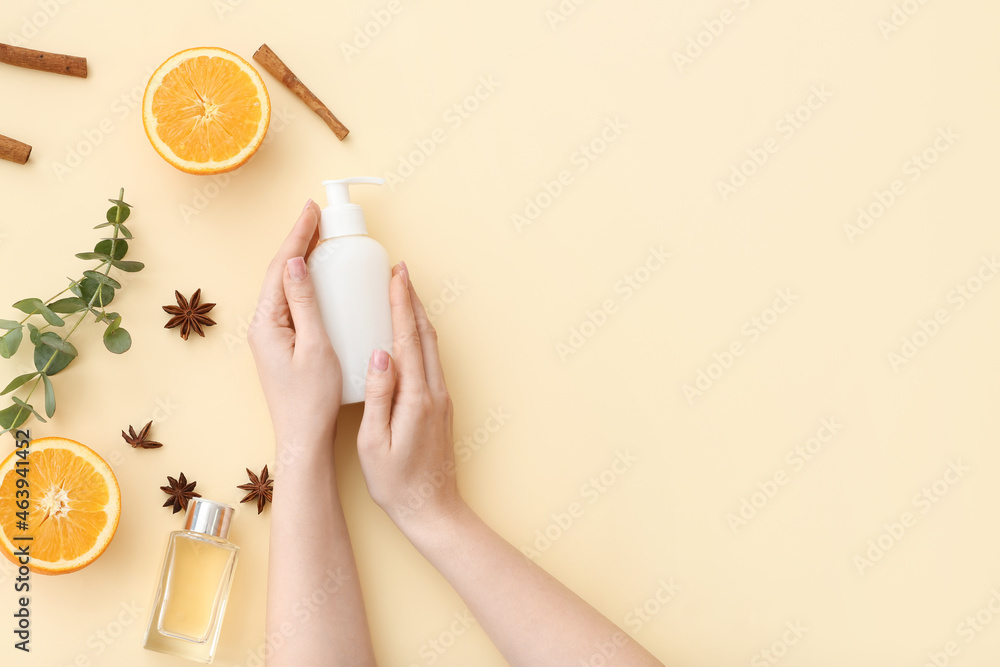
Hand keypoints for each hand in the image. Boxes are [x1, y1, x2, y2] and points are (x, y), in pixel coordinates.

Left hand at [248, 200, 341, 449]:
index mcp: (266, 324)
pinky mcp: (283, 343)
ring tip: (319, 237)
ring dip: (301, 259)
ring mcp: (271, 335)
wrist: (304, 439)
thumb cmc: (312, 400)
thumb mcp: (314, 347)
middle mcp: (263, 326)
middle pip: (279, 272)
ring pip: (285, 286)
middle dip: (298, 241)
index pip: (280, 268)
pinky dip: (306, 283)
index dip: (296, 236)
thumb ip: (305, 304)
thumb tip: (295, 264)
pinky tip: (320, 278)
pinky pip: (293, 303)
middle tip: (318, 216)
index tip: (311, 211)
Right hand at [357, 262, 463, 528]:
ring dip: (417, 317)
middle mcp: (434, 393)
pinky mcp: (440, 407)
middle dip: (411, 300)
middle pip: (424, 335)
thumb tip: (380, 353)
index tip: (395, 276)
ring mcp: (441, 399)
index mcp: (416, 398)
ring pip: (430, 347)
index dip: (401, 304)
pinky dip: (420, 338)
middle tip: (399, 272)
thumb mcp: (375, 443)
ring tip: (403, 294)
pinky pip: (431, 362)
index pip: (407, 339)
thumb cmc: (397, 483)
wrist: (433, 510)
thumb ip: (378, 396)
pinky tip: (410, 335)